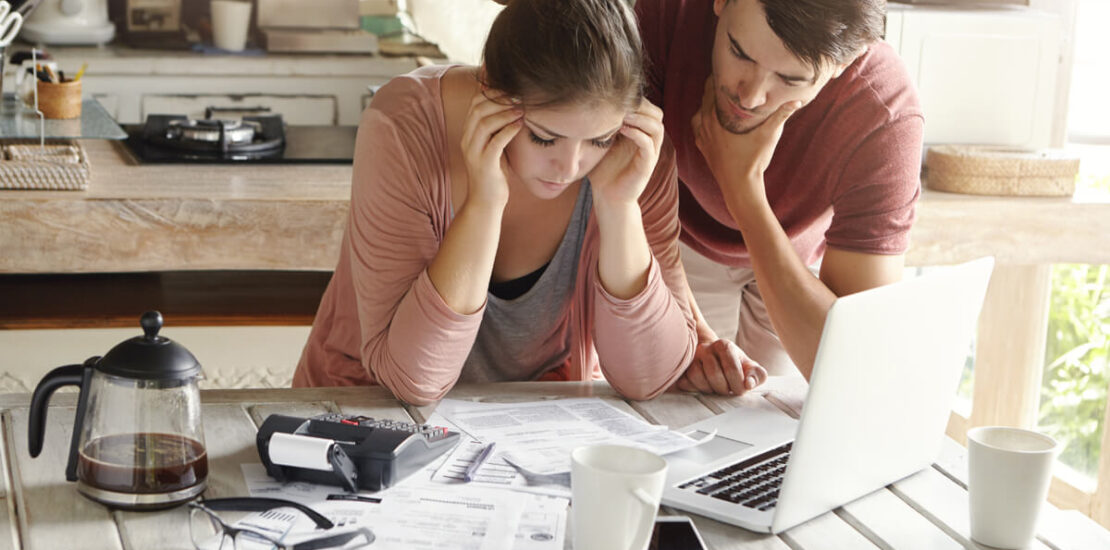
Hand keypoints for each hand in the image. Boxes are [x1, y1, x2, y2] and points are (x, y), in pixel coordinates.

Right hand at [460, 89, 522, 206]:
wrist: (486, 202)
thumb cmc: (494, 173)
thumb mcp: (494, 146)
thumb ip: (498, 129)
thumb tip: (514, 108)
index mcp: (468, 134)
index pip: (475, 104)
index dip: (492, 92)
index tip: (512, 89)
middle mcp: (467, 140)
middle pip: (478, 110)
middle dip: (500, 99)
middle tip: (519, 97)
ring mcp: (473, 152)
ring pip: (485, 123)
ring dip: (505, 113)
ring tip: (522, 109)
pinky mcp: (484, 164)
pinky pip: (495, 142)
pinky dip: (508, 130)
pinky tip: (520, 125)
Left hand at [588, 98, 664, 208]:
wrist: (607, 197)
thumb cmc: (603, 169)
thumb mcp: (602, 141)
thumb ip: (603, 124)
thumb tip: (590, 101)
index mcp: (641, 134)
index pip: (648, 108)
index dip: (636, 99)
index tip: (617, 95)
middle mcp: (649, 141)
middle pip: (657, 113)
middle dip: (641, 105)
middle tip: (622, 101)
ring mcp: (650, 154)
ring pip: (657, 127)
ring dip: (641, 117)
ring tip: (623, 114)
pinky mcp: (646, 166)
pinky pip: (648, 145)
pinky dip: (637, 134)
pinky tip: (622, 129)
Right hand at [675, 338, 767, 395]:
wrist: (712, 356)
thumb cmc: (734, 364)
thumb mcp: (749, 368)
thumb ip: (757, 375)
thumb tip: (748, 384)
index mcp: (724, 345)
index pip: (731, 368)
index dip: (738, 385)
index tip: (740, 390)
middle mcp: (705, 348)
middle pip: (714, 375)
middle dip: (724, 389)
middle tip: (728, 390)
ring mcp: (691, 357)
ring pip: (698, 378)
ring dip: (709, 389)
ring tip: (716, 388)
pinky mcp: (681, 368)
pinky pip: (685, 383)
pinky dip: (696, 389)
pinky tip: (704, 387)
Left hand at [691, 77, 799, 205]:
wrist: (740, 187)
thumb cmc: (753, 160)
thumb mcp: (770, 135)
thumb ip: (782, 114)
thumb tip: (798, 98)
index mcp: (716, 116)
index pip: (711, 87)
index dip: (718, 77)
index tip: (728, 68)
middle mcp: (704, 124)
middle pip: (705, 98)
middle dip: (714, 89)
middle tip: (727, 81)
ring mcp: (702, 137)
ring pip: (699, 113)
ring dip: (707, 106)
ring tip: (720, 101)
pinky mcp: (702, 148)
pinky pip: (698, 129)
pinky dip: (703, 122)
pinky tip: (712, 121)